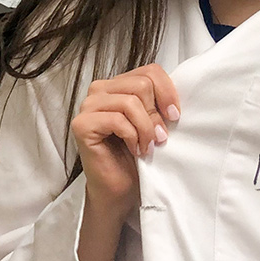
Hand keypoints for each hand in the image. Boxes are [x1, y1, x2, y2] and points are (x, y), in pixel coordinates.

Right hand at [70, 64, 179, 212]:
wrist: (120, 189)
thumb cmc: (137, 156)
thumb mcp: (153, 121)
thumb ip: (157, 102)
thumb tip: (177, 93)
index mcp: (118, 85)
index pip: (149, 71)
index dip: (167, 92)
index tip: (175, 116)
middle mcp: (99, 90)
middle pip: (141, 84)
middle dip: (155, 114)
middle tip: (160, 137)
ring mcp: (88, 106)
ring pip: (130, 102)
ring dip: (145, 128)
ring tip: (148, 146)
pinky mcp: (82, 124)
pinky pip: (117, 120)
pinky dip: (132, 136)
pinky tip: (134, 149)